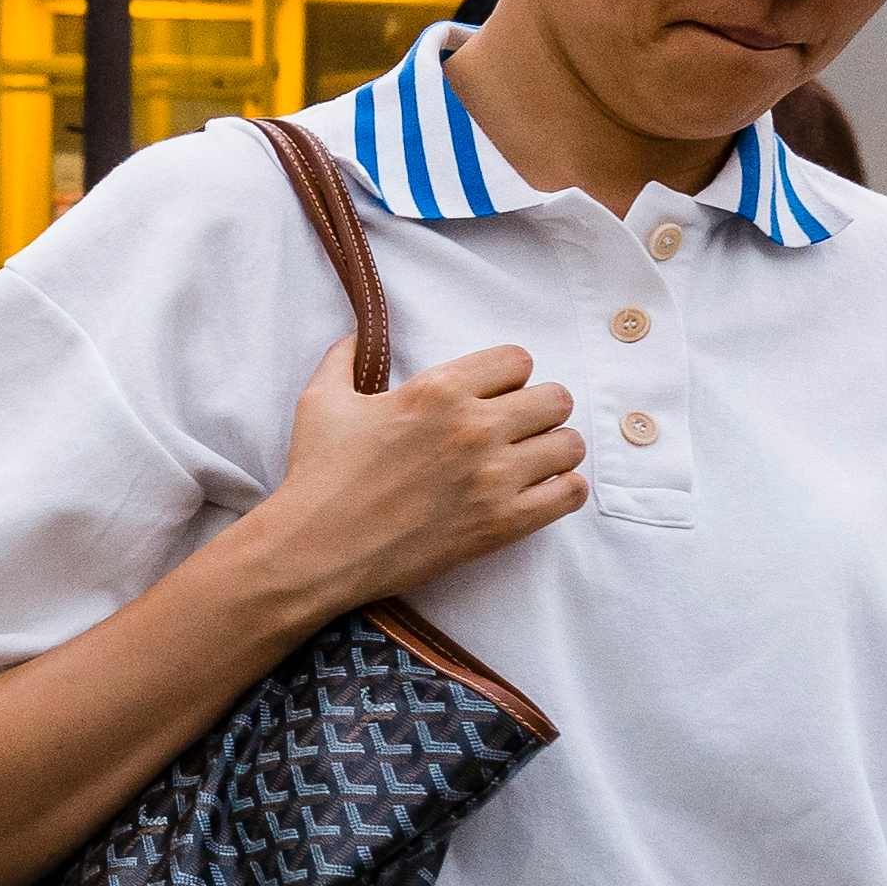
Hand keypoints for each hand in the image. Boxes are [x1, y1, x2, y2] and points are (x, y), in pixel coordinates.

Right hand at [261, 336, 585, 612]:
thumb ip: (344, 358)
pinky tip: (535, 492)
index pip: (518, 359)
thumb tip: (356, 336)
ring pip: (569, 445)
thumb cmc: (318, 475)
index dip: (506, 376)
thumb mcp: (321, 401)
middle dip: (537, 410)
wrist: (316, 549)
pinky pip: (570, 493)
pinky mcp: (503, 523)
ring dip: (552, 451)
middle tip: (513, 429)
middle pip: (556, 398)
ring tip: (527, 463)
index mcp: (438, 390)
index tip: (490, 395)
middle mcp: (475, 427)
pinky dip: (561, 490)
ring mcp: (494, 477)